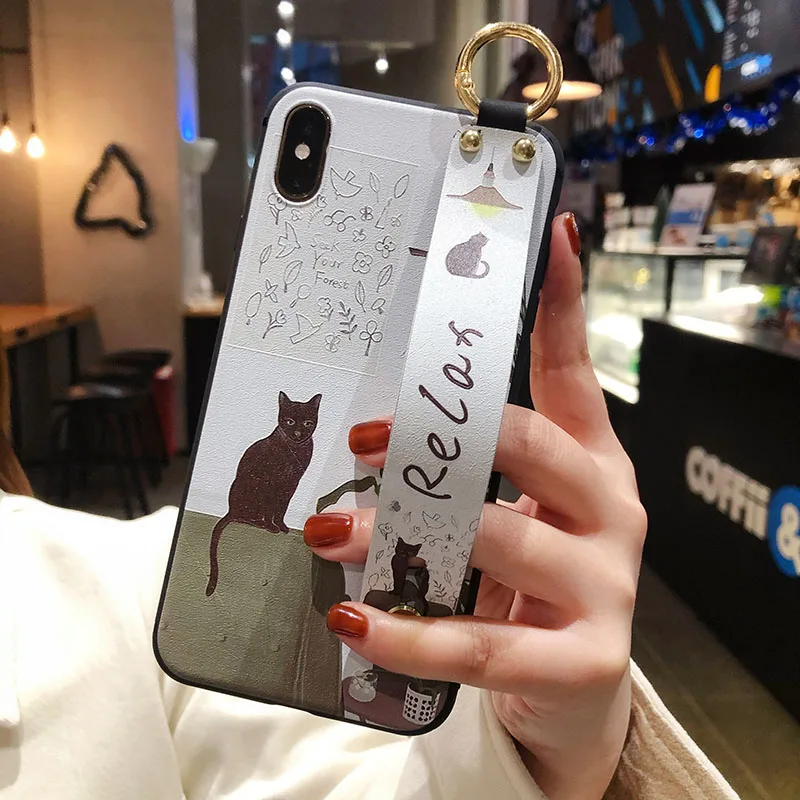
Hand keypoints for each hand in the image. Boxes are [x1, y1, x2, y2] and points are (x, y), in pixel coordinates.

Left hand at [302, 214, 646, 799]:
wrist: (572, 689)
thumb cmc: (527, 583)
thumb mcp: (507, 513)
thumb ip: (463, 476)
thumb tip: (373, 429)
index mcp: (590, 463)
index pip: (574, 370)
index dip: (563, 303)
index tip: (550, 236)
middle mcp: (610, 509)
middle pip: (534, 446)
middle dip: (445, 435)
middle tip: (363, 435)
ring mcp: (605, 584)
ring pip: (501, 541)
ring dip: (401, 531)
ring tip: (327, 529)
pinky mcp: (583, 660)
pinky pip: (482, 643)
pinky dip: (410, 632)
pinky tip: (354, 622)